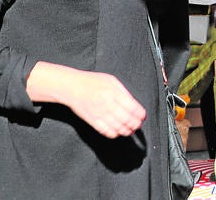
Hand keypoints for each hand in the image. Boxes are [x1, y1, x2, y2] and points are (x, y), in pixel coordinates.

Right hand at [27, 63, 144, 138]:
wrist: (72, 87)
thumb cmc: (92, 82)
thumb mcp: (112, 81)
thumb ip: (123, 92)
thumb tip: (134, 104)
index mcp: (115, 93)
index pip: (133, 108)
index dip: (140, 115)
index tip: (142, 117)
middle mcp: (108, 105)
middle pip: (128, 120)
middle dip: (136, 125)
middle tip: (138, 125)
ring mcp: (100, 114)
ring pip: (118, 128)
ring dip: (127, 131)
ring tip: (130, 130)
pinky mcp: (92, 121)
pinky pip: (106, 132)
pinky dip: (114, 134)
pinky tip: (118, 132)